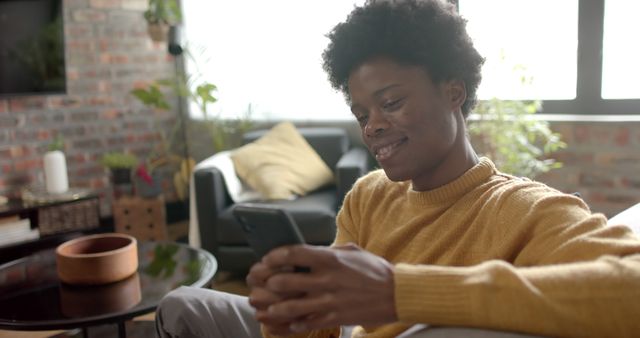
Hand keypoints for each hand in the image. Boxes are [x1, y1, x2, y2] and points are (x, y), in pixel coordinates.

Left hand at [255, 243, 396, 333]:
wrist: (397, 293)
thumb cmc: (374, 270)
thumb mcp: (351, 252)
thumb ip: (328, 251)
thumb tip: (308, 252)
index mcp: (330, 259)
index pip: (293, 253)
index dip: (274, 257)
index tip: (266, 259)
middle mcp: (327, 279)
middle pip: (285, 281)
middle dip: (267, 283)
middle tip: (260, 283)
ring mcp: (330, 301)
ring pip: (291, 306)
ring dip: (274, 307)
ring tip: (267, 306)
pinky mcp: (335, 318)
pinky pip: (307, 323)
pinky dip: (294, 324)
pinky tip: (288, 322)